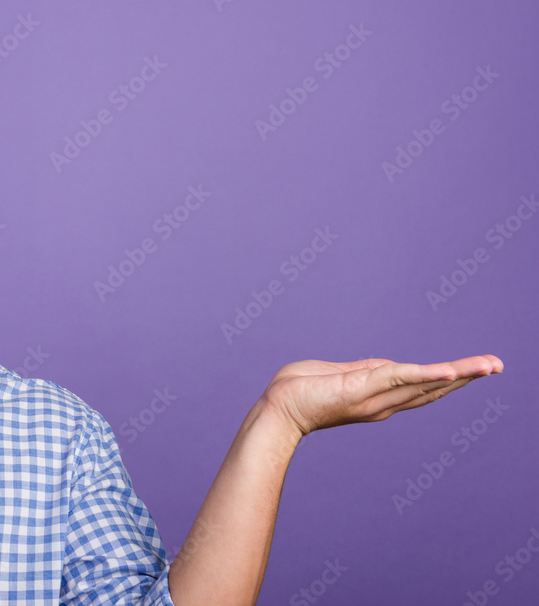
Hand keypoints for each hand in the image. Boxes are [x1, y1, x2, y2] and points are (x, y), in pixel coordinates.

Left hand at [262, 354, 503, 437]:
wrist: (276, 409)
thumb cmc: (298, 390)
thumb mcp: (338, 374)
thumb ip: (362, 370)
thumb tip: (383, 365)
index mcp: (377, 396)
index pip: (421, 387)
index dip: (449, 379)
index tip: (476, 370)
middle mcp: (382, 401)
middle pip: (433, 388)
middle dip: (467, 377)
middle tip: (498, 366)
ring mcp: (375, 396)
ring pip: (425, 383)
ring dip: (459, 375)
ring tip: (489, 367)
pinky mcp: (363, 387)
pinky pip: (401, 378)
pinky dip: (428, 375)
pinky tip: (451, 372)